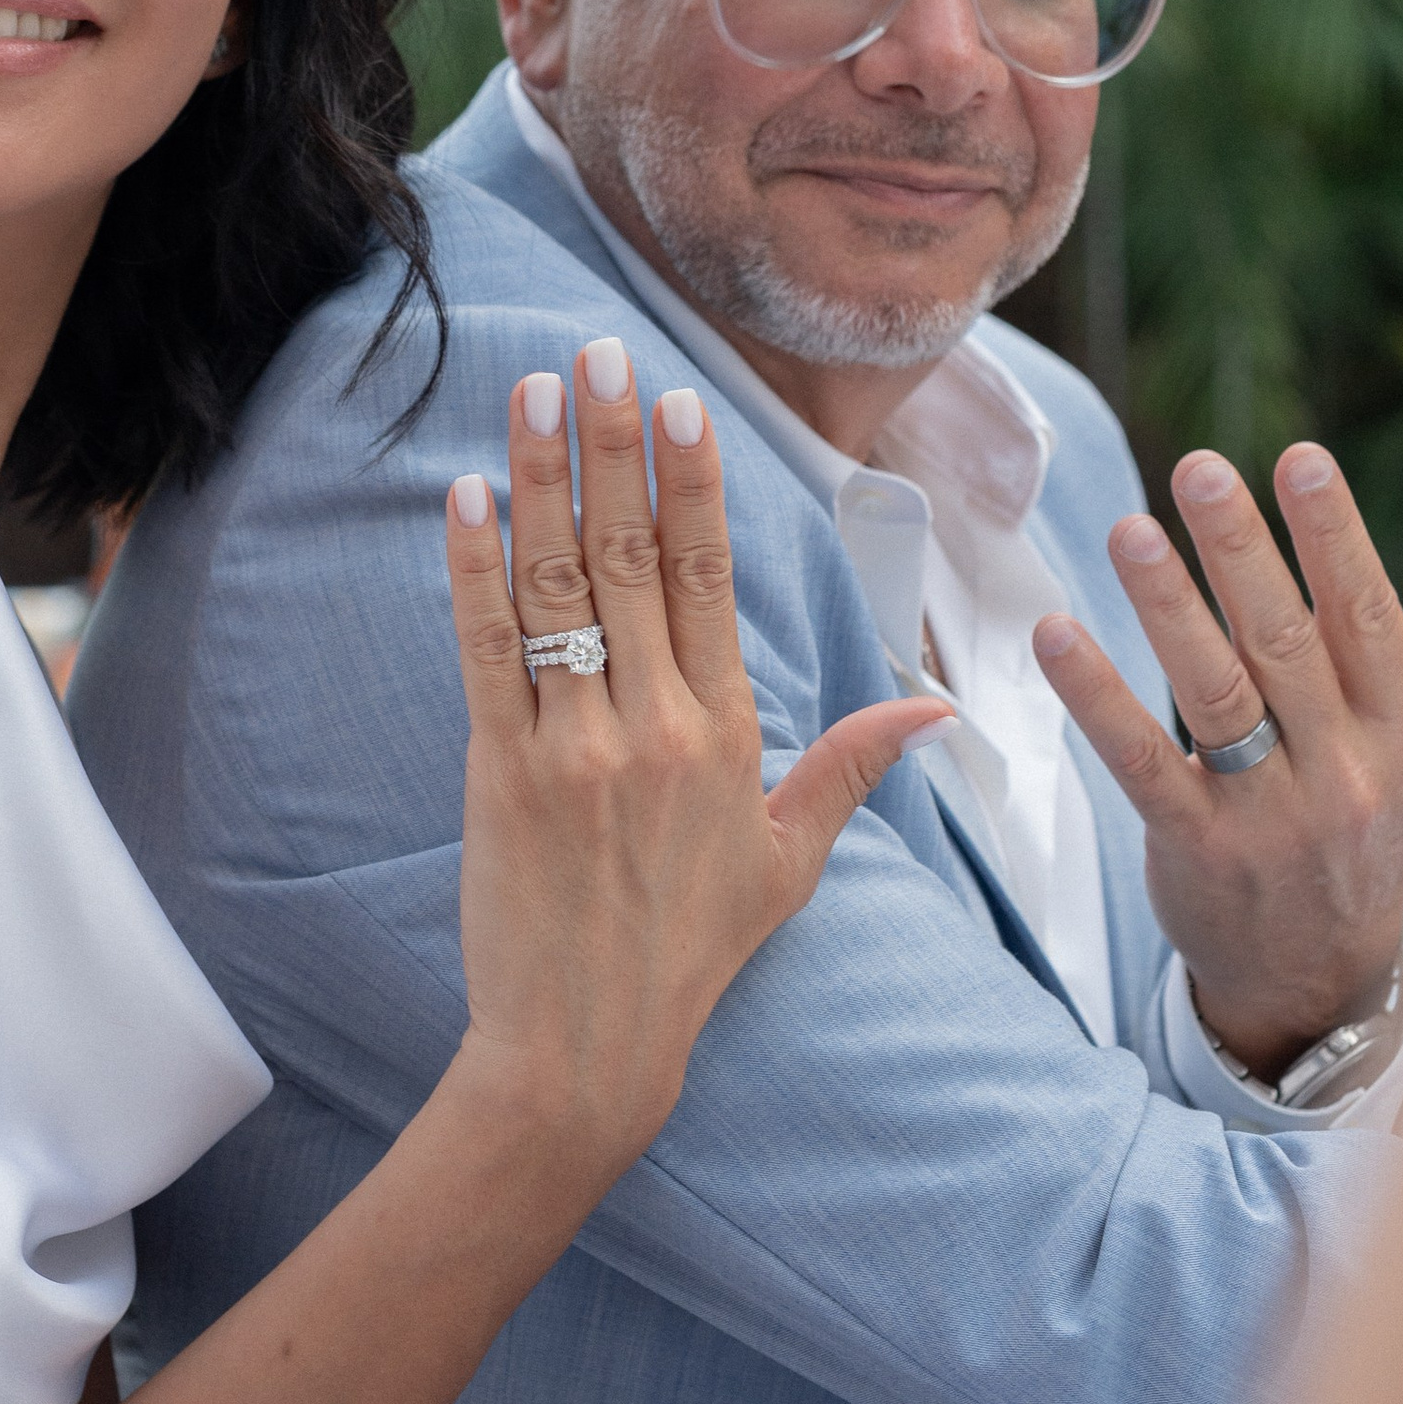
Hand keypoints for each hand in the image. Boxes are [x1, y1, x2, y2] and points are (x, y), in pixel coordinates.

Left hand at [443, 339, 947, 1166]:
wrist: (589, 1050)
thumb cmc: (691, 955)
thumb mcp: (790, 861)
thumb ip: (852, 770)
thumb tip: (934, 710)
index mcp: (731, 737)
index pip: (712, 579)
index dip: (695, 481)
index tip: (681, 400)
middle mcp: (660, 730)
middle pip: (633, 557)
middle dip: (613, 444)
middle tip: (599, 353)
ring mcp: (579, 749)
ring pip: (560, 586)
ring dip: (541, 478)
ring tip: (531, 391)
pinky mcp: (504, 776)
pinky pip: (488, 652)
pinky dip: (475, 569)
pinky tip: (467, 496)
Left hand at [1031, 439, 1402, 1076]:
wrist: (1322, 981)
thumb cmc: (1381, 836)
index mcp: (1402, 735)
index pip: (1369, 621)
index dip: (1335, 538)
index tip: (1300, 461)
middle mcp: (1341, 772)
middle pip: (1285, 645)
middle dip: (1241, 551)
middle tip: (1199, 470)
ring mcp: (1266, 815)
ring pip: (1215, 694)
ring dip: (1167, 606)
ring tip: (1128, 531)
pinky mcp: (1195, 850)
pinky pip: (1141, 762)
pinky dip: (1096, 696)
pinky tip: (1056, 634)